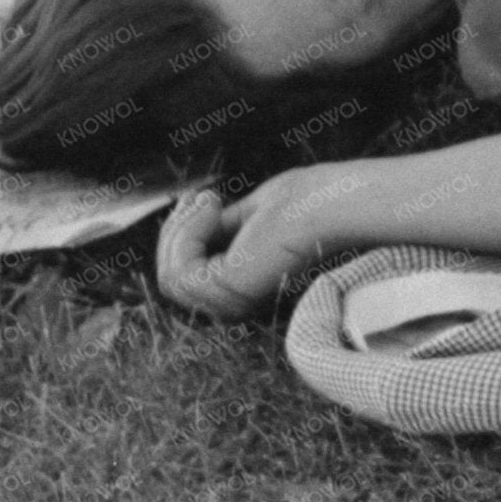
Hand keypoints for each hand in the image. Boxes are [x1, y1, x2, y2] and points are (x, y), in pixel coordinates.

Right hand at [155, 172, 339, 318]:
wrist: (330, 201)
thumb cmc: (304, 202)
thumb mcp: (246, 216)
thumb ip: (218, 231)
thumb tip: (183, 229)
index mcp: (242, 290)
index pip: (183, 278)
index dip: (178, 237)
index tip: (195, 198)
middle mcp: (236, 304)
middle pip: (169, 280)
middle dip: (173, 232)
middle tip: (200, 197)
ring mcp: (232, 303)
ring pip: (169, 278)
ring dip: (180, 230)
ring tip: (209, 201)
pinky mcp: (230, 293)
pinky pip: (180, 273)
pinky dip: (187, 234)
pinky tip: (211, 209)